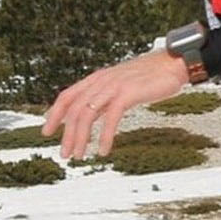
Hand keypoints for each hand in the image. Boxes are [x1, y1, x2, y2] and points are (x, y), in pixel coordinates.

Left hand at [43, 49, 195, 160]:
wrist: (173, 64)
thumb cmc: (150, 76)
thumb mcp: (120, 85)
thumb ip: (104, 97)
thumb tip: (90, 113)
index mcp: (97, 78)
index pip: (67, 96)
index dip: (54, 114)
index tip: (47, 132)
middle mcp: (101, 81)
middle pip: (74, 110)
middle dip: (67, 134)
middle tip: (65, 154)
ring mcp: (113, 86)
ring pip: (87, 115)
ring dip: (80, 138)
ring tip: (79, 155)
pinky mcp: (127, 93)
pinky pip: (110, 119)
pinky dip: (104, 137)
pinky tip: (103, 150)